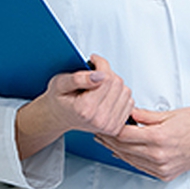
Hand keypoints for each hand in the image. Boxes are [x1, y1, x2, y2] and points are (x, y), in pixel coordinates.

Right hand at [15, 54, 133, 158]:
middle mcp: (99, 120)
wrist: (59, 117)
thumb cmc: (59, 100)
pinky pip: (129, 103)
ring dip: (115, 84)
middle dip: (108, 73)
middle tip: (94, 74)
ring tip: (99, 86)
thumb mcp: (60, 83)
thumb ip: (78, 78)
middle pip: (117, 83)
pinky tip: (106, 96)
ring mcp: (109, 126)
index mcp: (85, 109)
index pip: (106, 77)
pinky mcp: (116, 128)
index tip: (93, 60)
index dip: (101, 63)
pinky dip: (120, 95)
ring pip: (125, 91)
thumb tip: (100, 75)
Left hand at [94, 107, 189, 180]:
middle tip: (99, 130)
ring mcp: (162, 167)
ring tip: (106, 140)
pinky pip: (140, 167)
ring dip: (115, 150)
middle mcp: (159, 155)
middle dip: (109, 139)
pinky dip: (129, 159)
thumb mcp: (171, 113)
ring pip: (130, 159)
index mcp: (159, 137)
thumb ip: (146, 115)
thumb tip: (128, 112)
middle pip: (124, 148)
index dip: (111, 128)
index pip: (125, 135)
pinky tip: (122, 152)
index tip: (104, 121)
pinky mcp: (164, 174)